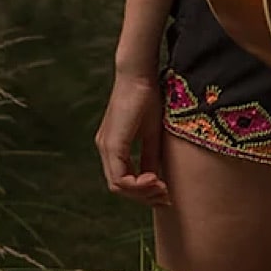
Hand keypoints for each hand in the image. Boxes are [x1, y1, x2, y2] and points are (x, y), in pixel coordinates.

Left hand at [95, 69, 170, 206]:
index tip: (165, 190)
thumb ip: (150, 158)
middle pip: (119, 187)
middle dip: (143, 196)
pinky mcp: (111, 144)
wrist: (140, 74)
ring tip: (162, 187)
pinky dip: (136, 184)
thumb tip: (155, 180)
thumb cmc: (148, 97)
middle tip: (165, 196)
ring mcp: (106, 147)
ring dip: (141, 192)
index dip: (143, 191)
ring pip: (117, 186)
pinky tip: (154, 179)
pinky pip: (119, 177)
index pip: (124, 179)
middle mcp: (105, 149)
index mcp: (114, 146)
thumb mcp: (152, 134)